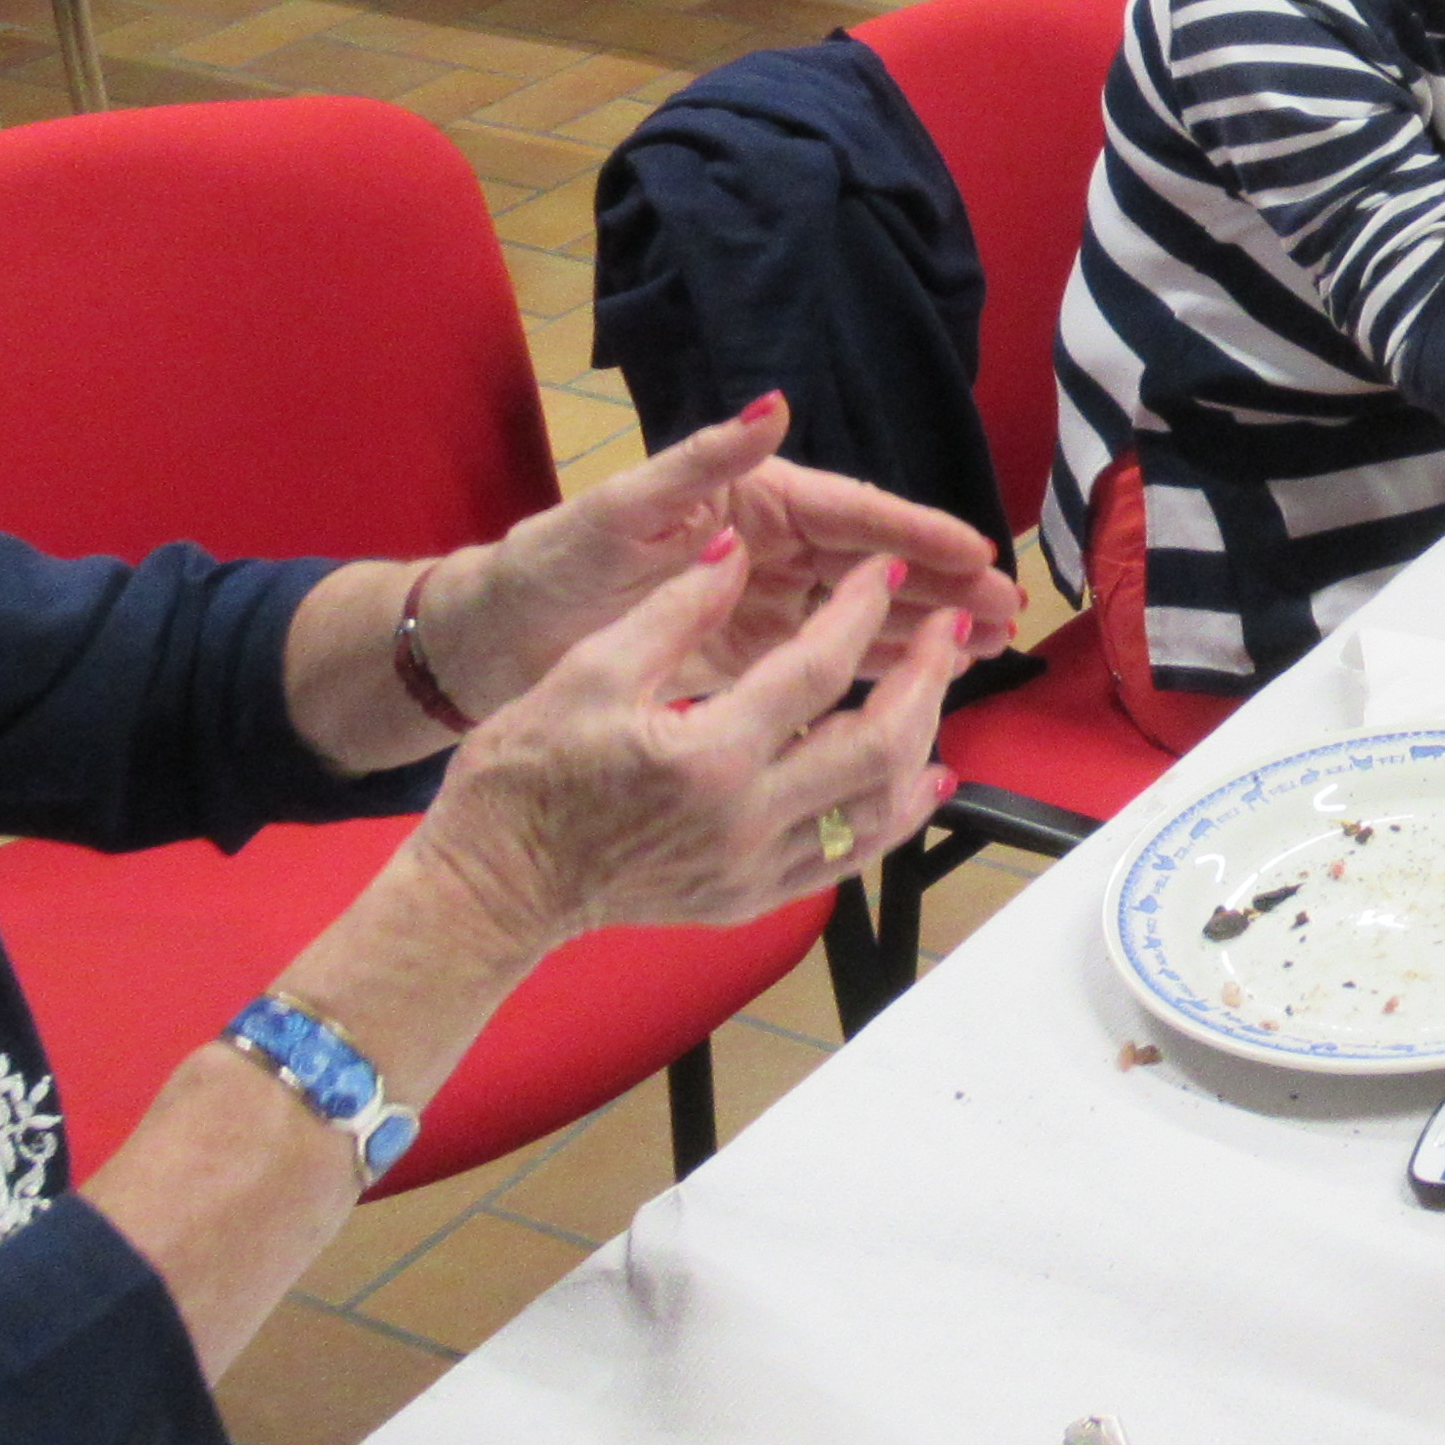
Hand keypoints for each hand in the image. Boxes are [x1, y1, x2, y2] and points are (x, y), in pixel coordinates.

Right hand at [421, 546, 969, 950]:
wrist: (495, 884)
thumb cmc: (525, 775)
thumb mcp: (587, 672)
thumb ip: (673, 612)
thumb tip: (734, 548)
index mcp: (706, 754)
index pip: (816, 667)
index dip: (861, 606)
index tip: (886, 564)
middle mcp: (746, 818)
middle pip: (878, 743)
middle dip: (927, 675)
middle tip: (950, 623)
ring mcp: (755, 868)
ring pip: (880, 809)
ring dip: (924, 740)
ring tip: (942, 686)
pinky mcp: (752, 896)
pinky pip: (851, 857)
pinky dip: (896, 814)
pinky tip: (920, 777)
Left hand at [444, 401, 1006, 712]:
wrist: (497, 640)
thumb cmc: (555, 563)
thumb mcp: (622, 509)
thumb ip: (701, 461)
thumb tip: (772, 402)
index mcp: (752, 500)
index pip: (852, 513)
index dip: (917, 534)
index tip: (974, 552)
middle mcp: (771, 548)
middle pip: (875, 564)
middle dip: (944, 586)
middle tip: (1006, 611)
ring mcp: (767, 604)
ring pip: (866, 614)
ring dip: (926, 628)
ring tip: (989, 646)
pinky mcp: (752, 658)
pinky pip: (832, 660)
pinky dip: (881, 669)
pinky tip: (926, 682)